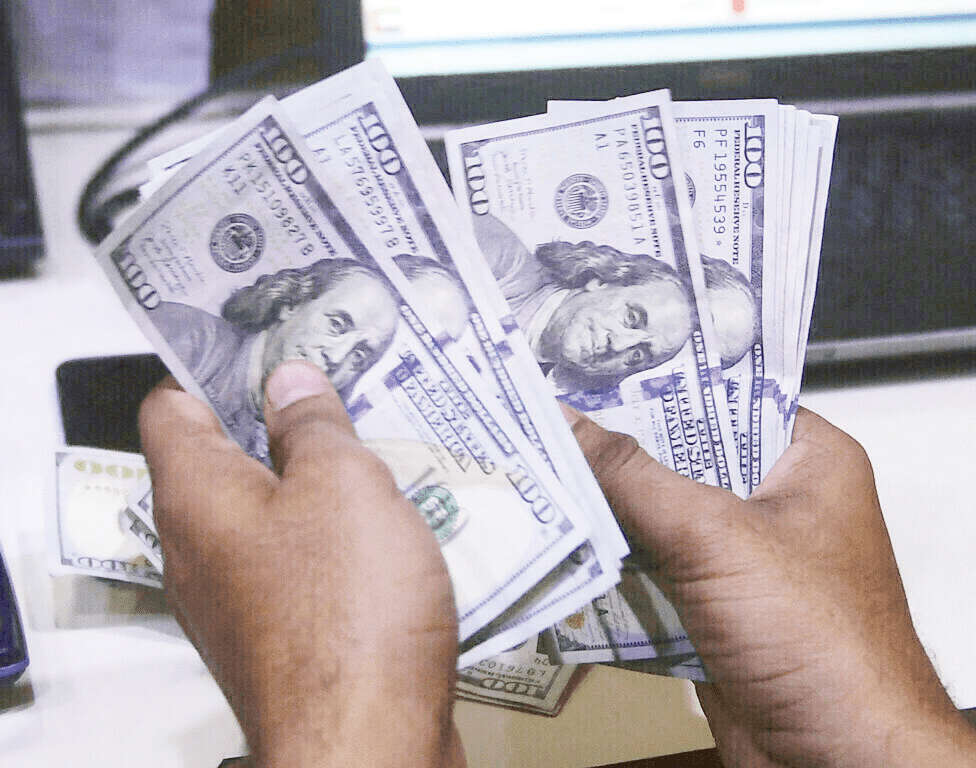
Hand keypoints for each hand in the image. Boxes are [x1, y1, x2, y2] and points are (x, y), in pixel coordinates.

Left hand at [139, 361, 465, 767]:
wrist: (366, 742)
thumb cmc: (347, 612)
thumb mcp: (342, 485)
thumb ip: (314, 425)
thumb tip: (290, 383)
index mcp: (196, 495)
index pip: (170, 404)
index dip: (212, 365)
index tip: (267, 341)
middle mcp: (201, 546)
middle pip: (225, 456)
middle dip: (281, 418)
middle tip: (340, 387)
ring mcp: (239, 595)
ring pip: (269, 510)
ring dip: (317, 479)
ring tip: (375, 447)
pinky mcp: (282, 632)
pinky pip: (298, 559)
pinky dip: (333, 533)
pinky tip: (386, 523)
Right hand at [565, 406, 975, 766]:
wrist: (836, 761)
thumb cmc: (820, 640)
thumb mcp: (715, 536)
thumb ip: (634, 478)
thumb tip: (571, 426)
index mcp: (807, 458)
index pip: (720, 396)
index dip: (653, 384)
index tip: (587, 370)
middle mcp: (777, 500)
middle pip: (681, 458)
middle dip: (616, 451)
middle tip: (548, 422)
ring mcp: (744, 556)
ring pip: (661, 516)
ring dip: (609, 509)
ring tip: (541, 473)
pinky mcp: (714, 605)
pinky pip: (653, 568)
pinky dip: (614, 563)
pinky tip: (563, 542)